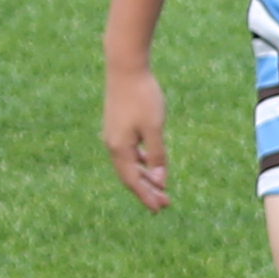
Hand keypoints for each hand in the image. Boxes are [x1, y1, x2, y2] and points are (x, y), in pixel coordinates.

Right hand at [103, 61, 171, 208]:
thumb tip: (160, 181)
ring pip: (129, 165)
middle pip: (130, 176)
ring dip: (145, 177)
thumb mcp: (155, 128)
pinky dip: (141, 162)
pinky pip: (129, 153)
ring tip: (161, 187)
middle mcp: (113, 145)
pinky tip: (151, 165)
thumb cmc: (142, 96)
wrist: (125, 68)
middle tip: (165, 204)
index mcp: (120, 148)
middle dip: (147, 190)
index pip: (133, 181)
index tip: (160, 209)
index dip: (147, 196)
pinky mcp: (118, 126)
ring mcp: (114, 135)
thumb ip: (157, 155)